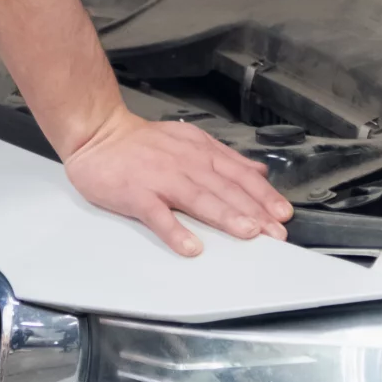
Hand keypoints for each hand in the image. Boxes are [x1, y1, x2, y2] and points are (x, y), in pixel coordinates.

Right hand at [62, 105, 292, 255]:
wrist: (98, 134)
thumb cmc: (142, 143)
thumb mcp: (190, 140)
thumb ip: (224, 157)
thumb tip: (258, 171)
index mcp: (199, 151)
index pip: (238, 174)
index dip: (263, 195)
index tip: (283, 215)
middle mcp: (185, 163)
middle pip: (224, 188)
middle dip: (253, 211)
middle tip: (275, 233)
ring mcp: (160, 178)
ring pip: (198, 198)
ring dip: (225, 216)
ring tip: (247, 233)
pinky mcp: (136, 194)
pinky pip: (158, 215)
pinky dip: (175, 231)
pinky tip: (190, 247)